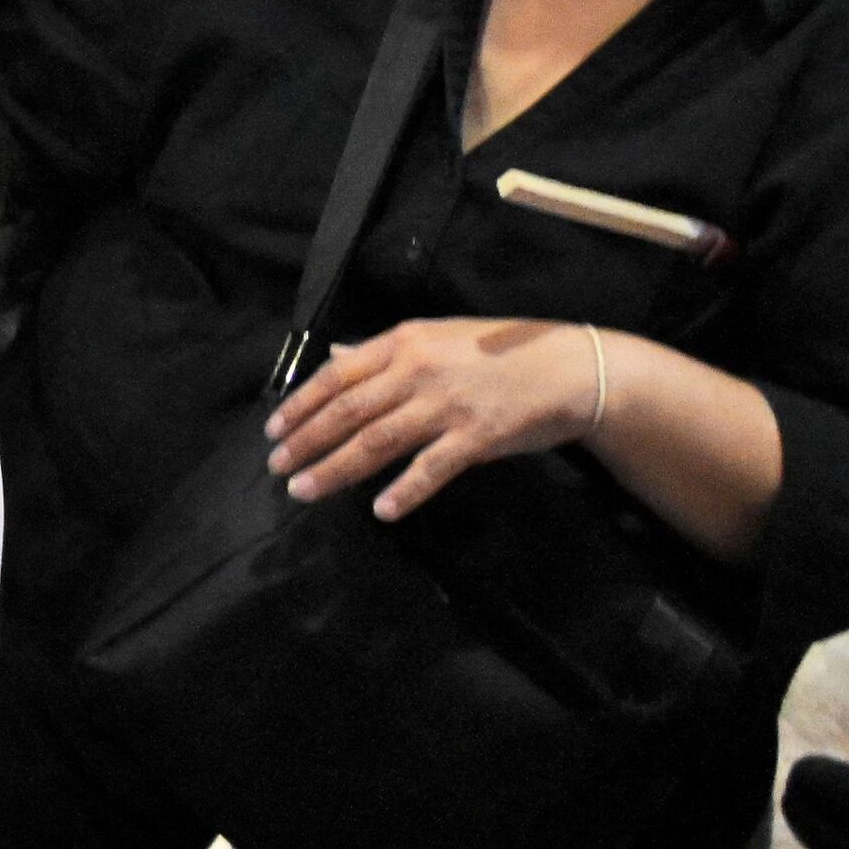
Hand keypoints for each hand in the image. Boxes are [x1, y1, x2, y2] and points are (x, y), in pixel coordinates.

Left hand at [267, 317, 603, 518]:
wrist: (574, 369)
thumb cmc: (504, 352)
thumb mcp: (438, 337)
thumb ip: (384, 352)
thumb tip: (334, 356)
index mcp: (406, 342)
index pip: (337, 376)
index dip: (300, 405)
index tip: (273, 430)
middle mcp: (419, 371)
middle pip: (347, 412)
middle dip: (305, 442)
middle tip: (276, 467)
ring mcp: (448, 405)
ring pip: (376, 441)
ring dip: (335, 469)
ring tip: (304, 491)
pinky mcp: (478, 437)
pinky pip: (431, 469)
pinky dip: (403, 491)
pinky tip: (380, 511)